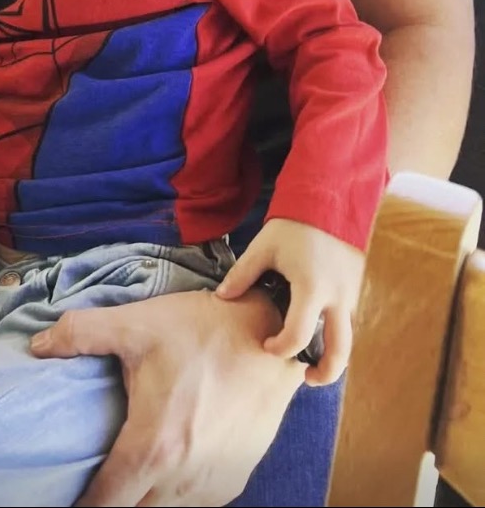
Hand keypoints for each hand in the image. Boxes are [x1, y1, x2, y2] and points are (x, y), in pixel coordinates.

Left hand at [30, 288, 302, 505]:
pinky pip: (193, 503)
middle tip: (95, 478)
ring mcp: (214, 484)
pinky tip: (161, 468)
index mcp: (154, 445)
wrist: (272, 334)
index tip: (66, 494)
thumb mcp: (136, 324)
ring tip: (125, 471)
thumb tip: (38, 345)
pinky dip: (172, 494)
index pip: (107, 503)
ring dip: (143, 496)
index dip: (83, 504)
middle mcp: (185, 477)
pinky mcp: (235, 479)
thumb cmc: (201, 329)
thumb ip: (80, 333)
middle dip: (111, 500)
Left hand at [216, 217, 363, 384]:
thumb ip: (243, 274)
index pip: (298, 335)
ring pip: (349, 338)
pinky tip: (319, 331)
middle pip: (340, 351)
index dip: (280, 348)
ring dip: (334, 354)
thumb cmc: (294, 224)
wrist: (330, 200)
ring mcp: (352, 294)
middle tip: (306, 378)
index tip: (266, 345)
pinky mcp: (357, 287)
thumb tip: (222, 297)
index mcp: (312, 289)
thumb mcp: (264, 247)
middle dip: (326, 372)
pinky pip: (349, 320)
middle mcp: (338, 297)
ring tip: (313, 361)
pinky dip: (336, 333)